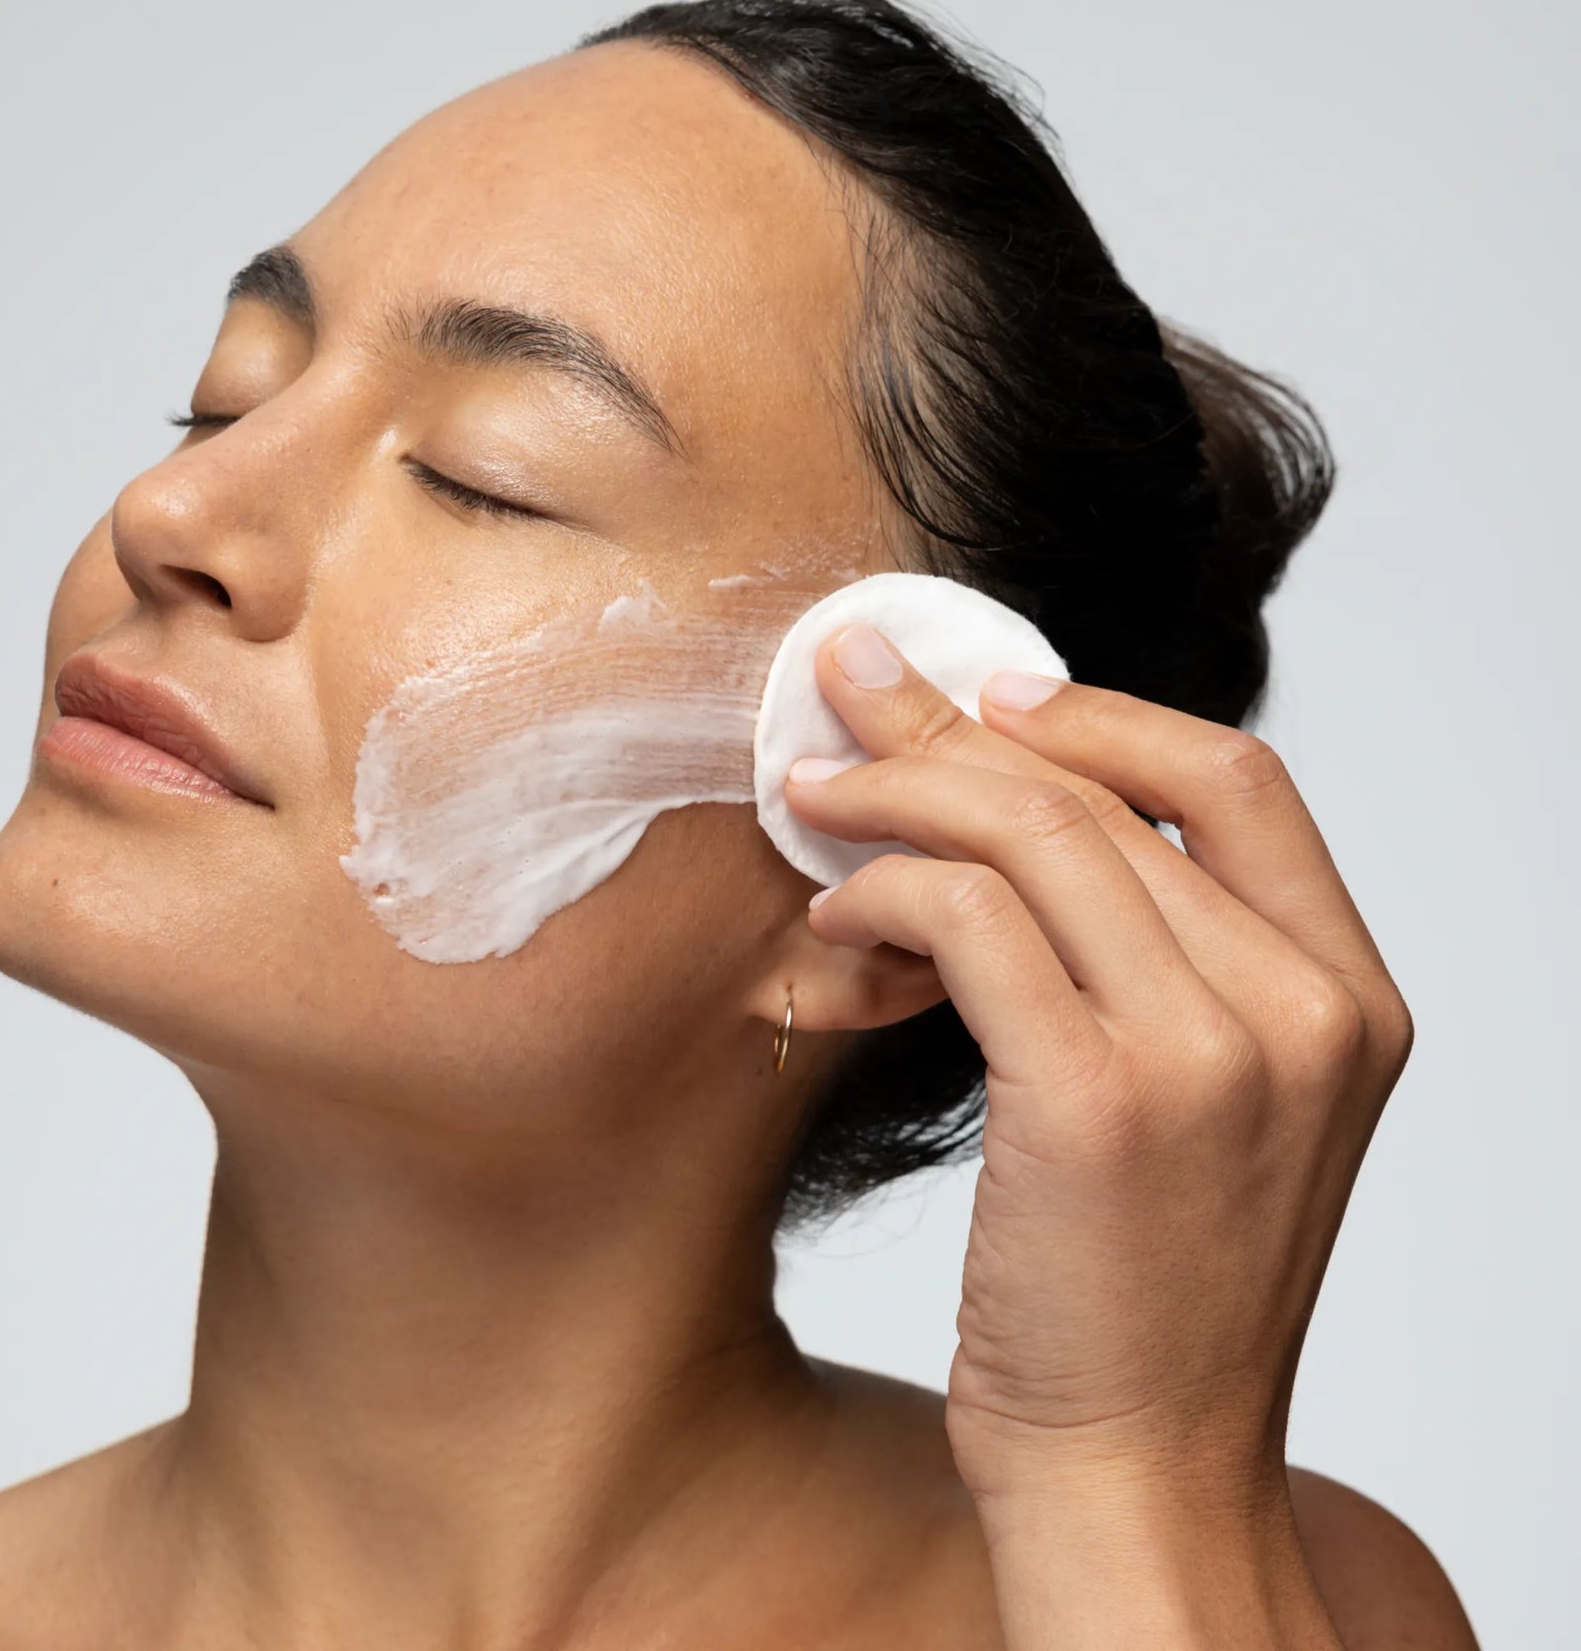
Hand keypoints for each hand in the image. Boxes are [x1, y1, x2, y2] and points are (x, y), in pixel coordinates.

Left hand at [784, 625, 1413, 1646]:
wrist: (1138, 1472)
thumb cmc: (1144, 1290)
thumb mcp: (1202, 1104)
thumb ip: (1159, 958)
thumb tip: (1013, 808)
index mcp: (1349, 997)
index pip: (1236, 779)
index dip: (1103, 711)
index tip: (991, 691)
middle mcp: (1302, 1010)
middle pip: (1103, 792)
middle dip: (951, 724)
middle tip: (846, 686)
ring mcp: (1208, 1053)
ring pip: (1027, 832)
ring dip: (895, 792)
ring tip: (808, 794)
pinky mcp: (1095, 1099)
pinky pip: (964, 917)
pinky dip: (880, 887)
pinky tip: (830, 911)